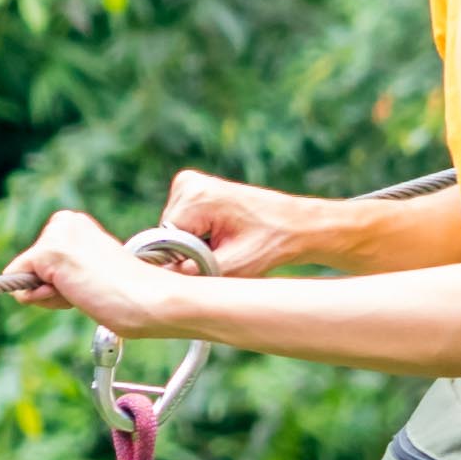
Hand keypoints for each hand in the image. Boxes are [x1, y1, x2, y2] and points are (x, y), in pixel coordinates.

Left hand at [7, 207, 191, 333]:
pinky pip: (19, 287)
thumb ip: (63, 275)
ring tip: (87, 290)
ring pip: (24, 278)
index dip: (63, 281)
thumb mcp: (91, 276)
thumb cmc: (130, 294)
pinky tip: (75, 292)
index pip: (44, 261)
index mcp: (76, 224)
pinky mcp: (46, 252)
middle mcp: (63, 221)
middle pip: (31, 268)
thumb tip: (19, 292)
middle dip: (53, 288)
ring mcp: (54, 235)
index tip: (94, 283)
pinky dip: (42, 300)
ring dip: (51, 296)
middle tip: (91, 288)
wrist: (147, 298)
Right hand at [150, 170, 341, 278]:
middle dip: (189, 252)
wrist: (296, 224)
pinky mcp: (193, 189)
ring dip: (194, 245)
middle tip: (223, 255)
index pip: (164, 241)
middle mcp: (187, 183)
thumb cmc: (271, 243)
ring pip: (173, 231)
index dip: (182, 261)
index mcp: (196, 196)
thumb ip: (195, 272)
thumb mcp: (235, 266)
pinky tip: (222, 236)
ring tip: (225, 245)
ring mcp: (189, 183)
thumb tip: (164, 277)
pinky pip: (181, 224)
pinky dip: (198, 236)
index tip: (210, 264)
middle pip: (168, 235)